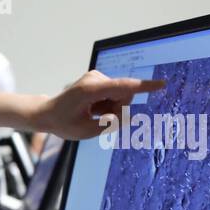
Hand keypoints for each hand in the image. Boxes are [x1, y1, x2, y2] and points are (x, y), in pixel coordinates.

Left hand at [33, 70, 164, 140]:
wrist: (48, 113)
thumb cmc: (63, 123)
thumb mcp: (85, 131)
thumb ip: (108, 125)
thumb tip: (126, 115)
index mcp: (90, 91)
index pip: (122, 87)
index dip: (143, 87)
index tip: (161, 84)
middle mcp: (95, 79)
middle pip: (125, 95)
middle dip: (118, 110)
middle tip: (96, 118)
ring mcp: (97, 77)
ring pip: (121, 96)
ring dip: (111, 108)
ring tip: (92, 112)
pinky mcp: (99, 80)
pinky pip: (115, 94)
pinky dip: (107, 105)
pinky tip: (92, 108)